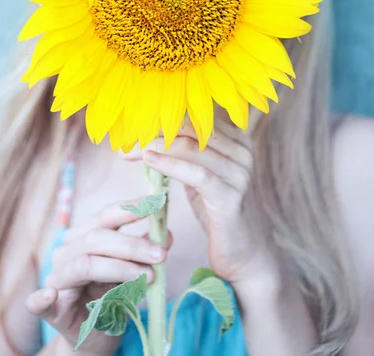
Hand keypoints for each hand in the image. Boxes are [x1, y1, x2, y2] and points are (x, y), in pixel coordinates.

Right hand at [25, 199, 171, 355]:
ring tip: (149, 277)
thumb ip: (145, 251)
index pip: (105, 216)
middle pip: (97, 238)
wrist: (94, 334)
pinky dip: (41, 298)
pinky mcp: (51, 310)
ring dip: (120, 268)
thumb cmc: (112, 295)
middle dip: (133, 244)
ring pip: (85, 264)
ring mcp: (57, 279)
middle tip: (161, 255)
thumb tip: (167, 233)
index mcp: (84, 236)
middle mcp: (67, 252)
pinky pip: (39, 302)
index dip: (130, 208)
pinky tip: (49, 295)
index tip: (157, 205)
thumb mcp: (132, 269)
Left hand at [141, 121, 281, 288]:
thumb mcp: (202, 178)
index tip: (135, 125)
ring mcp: (239, 173)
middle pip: (191, 129)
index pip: (194, 118)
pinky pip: (196, 173)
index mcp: (237, 141)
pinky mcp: (231, 196)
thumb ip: (188, 156)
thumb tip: (153, 137)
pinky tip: (148, 160)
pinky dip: (169, 164)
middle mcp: (242, 151)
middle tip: (127, 137)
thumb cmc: (219, 214)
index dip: (163, 118)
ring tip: (130, 149)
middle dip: (156, 130)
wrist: (246, 255)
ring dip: (156, 146)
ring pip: (191, 147)